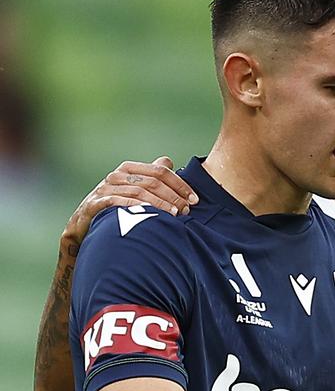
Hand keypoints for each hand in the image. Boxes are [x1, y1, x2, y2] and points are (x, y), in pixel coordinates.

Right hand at [60, 156, 197, 254]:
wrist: (83, 229)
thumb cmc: (115, 208)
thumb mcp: (133, 189)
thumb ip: (150, 176)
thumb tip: (168, 161)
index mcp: (128, 169)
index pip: (160, 171)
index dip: (180, 184)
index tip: (194, 199)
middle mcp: (116, 176)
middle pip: (153, 182)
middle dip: (173, 196)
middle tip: (187, 210)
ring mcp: (104, 189)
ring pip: (140, 192)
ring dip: (161, 204)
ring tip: (175, 215)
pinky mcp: (94, 204)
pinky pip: (120, 203)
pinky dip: (138, 208)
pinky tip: (152, 216)